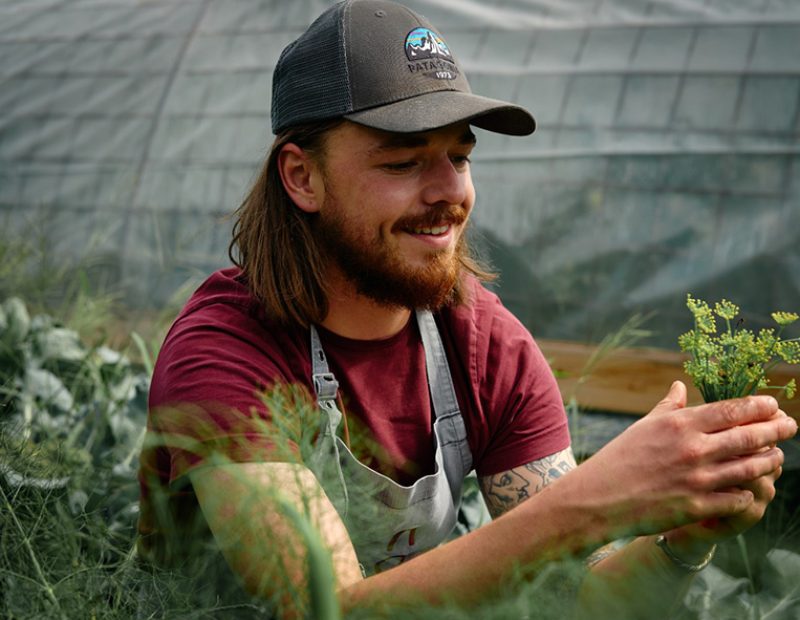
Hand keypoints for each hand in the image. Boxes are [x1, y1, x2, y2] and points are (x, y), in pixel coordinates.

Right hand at [568, 381, 796, 539]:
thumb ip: (668, 406)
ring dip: (769, 461)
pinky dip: (748, 493)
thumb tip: (681, 385)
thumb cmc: (619, 459)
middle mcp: (693, 449)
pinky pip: (737, 499)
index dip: (758, 407)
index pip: (730, 410)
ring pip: (750, 468)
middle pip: (749, 437)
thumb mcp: (643, 427)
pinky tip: (750, 488)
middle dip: (776, 430)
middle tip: (791, 426)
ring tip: (776, 456)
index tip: (773, 406)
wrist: (598, 499)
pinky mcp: (697, 507)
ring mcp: (697, 480)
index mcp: (679, 424)